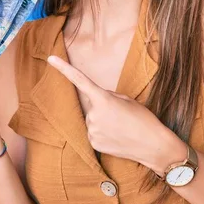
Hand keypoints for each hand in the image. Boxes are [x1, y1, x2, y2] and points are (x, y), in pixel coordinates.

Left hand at [47, 55, 183, 172]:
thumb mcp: (127, 100)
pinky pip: (94, 133)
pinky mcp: (94, 144)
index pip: (79, 81)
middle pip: (92, 106)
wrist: (153, 145)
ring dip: (103, 121)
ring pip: (92, 120)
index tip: (50, 58)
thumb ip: (108, 96)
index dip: (63, 69)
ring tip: (121, 127)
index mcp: (103, 99)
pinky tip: (117, 137)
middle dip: (103, 107)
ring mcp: (92, 131)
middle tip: (121, 116)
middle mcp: (94, 115)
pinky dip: (103, 133)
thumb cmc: (143, 119)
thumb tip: (96, 99)